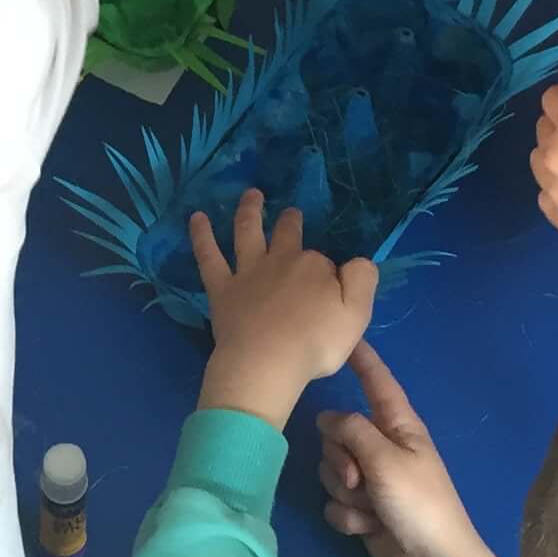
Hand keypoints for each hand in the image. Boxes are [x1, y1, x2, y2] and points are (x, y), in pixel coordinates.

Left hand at [191, 193, 377, 431]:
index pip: (323, 262)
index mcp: (313, 267)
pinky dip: (202, 235)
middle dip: (290, 222)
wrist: (267, 362)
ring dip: (250, 211)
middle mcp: (279, 261)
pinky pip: (209, 256)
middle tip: (291, 212)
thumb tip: (358, 261)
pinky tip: (196, 218)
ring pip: (247, 232)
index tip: (332, 287)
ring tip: (251, 194)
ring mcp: (248, 273)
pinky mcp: (222, 289)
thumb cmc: (315, 344)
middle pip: (286, 235)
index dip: (328, 273)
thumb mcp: (356, 315)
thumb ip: (361, 281)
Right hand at [317, 343, 494, 556]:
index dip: (362, 359)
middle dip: (339, 457)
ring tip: (369, 507)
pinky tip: (368, 528)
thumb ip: (351, 429)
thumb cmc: (419, 503)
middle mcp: (382, 447)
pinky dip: (348, 517)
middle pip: (337, 432)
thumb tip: (325, 418)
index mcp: (398, 426)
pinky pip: (335, 502)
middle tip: (358, 478)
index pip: (376, 382)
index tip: (344, 334)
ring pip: (331, 469)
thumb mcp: (384, 458)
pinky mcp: (362, 511)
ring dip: (345, 492)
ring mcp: (371, 480)